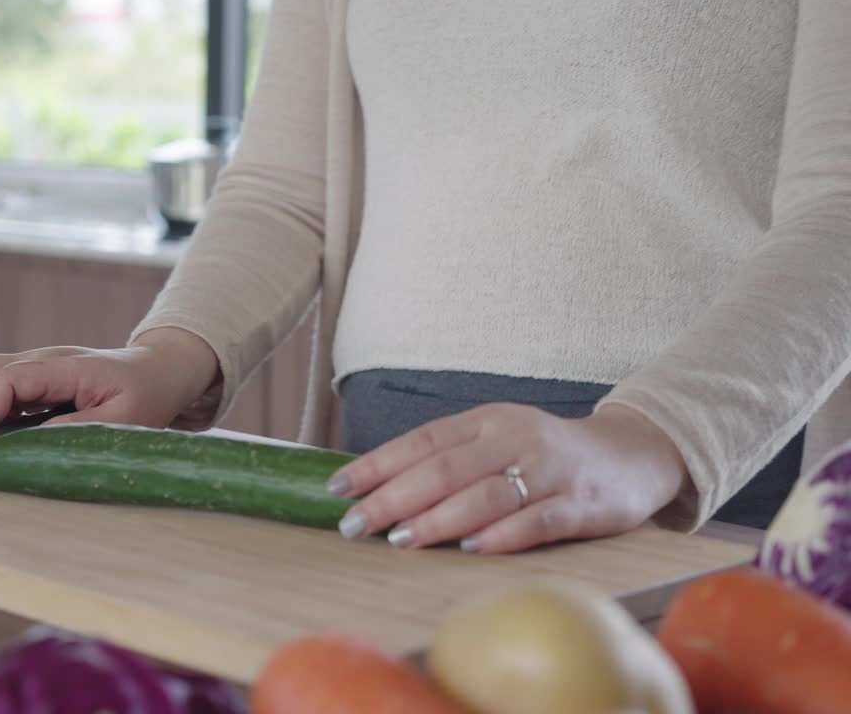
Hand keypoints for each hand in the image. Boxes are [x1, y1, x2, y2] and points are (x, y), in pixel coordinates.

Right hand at [0, 327, 219, 431]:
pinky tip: (13, 434)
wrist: (159, 371)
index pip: (7, 377)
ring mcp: (37, 367)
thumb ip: (77, 430)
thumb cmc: (146, 394)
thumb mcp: (123, 420)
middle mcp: (44, 360)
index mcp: (66, 367)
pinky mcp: (35, 378)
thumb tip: (31, 442)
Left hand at [326, 402, 689, 553]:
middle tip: (356, 524)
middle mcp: (515, 439)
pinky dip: (502, 535)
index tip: (338, 489)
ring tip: (399, 539)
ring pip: (486, 494)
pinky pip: (538, 521)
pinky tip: (470, 548)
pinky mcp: (582, 505)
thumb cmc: (544, 456)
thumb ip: (448, 459)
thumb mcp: (495, 441)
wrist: (631, 456)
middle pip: (445, 469)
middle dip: (394, 497)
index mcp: (487, 421)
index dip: (378, 464)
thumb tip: (379, 487)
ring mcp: (550, 472)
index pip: (422, 442)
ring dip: (438, 518)